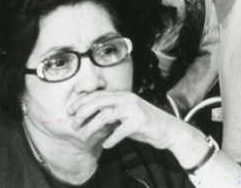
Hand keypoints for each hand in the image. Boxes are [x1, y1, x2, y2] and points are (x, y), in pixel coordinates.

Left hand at [67, 90, 183, 150]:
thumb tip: (91, 119)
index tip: (70, 111)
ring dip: (91, 128)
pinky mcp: (140, 122)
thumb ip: (112, 114)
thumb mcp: (127, 115)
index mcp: (123, 96)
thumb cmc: (146, 124)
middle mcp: (128, 99)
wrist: (170, 130)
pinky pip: (119, 131)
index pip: (98, 95)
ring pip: (105, 116)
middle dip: (82, 113)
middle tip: (74, 125)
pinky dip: (111, 139)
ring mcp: (134, 110)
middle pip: (98, 102)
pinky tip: (106, 145)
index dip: (81, 102)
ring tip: (84, 137)